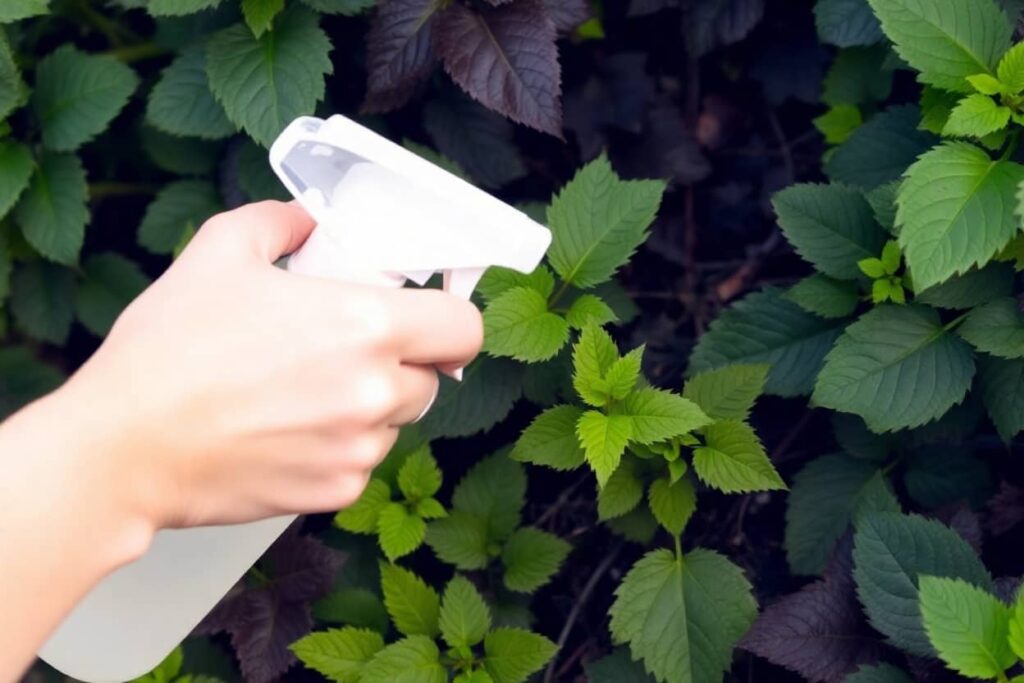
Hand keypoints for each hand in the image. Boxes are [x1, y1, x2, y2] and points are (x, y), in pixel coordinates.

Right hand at [52, 200, 482, 531]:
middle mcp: (375, 392)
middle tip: (346, 354)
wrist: (125, 447)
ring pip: (394, 423)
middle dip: (399, 364)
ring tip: (302, 395)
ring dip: (368, 409)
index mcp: (366, 325)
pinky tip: (285, 433)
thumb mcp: (219, 252)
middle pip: (430, 379)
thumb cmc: (169, 351)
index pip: (463, 328)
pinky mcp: (334, 492)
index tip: (428, 320)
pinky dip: (336, 450)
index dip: (450, 322)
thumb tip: (306, 219)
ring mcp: (358, 449)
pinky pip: (359, 464)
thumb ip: (277, 223)